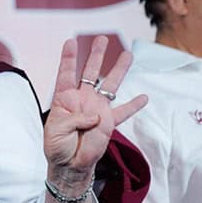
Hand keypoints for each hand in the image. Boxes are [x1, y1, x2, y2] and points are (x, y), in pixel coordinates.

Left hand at [45, 36, 147, 189]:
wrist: (69, 164)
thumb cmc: (57, 146)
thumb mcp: (57, 130)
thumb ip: (75, 119)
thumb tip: (97, 114)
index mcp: (64, 99)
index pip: (66, 74)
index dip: (68, 58)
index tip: (70, 41)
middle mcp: (82, 100)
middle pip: (90, 73)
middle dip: (96, 55)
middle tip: (102, 38)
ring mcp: (97, 109)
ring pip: (110, 85)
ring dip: (118, 70)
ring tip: (127, 54)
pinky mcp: (109, 123)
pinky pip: (124, 112)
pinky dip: (134, 105)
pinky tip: (144, 96)